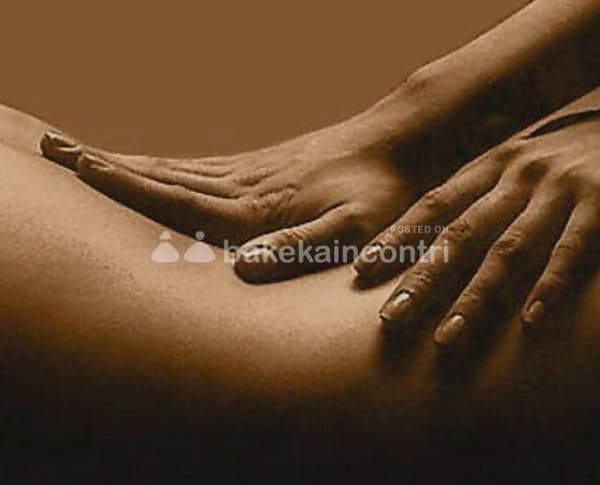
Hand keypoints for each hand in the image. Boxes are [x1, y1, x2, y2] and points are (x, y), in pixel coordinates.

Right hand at [40, 111, 418, 282]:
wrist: (395, 142)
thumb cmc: (380, 191)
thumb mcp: (353, 228)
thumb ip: (301, 245)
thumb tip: (246, 268)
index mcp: (256, 209)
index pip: (176, 196)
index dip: (126, 184)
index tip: (78, 167)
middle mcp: (243, 187)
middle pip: (162, 177)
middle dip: (106, 166)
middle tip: (54, 151)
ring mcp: (251, 174)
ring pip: (175, 171)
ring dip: (126, 165)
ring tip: (83, 157)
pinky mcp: (262, 167)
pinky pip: (202, 168)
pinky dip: (165, 169)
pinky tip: (151, 169)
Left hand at [353, 109, 599, 345]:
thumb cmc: (560, 155)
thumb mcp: (513, 164)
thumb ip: (476, 195)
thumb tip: (427, 235)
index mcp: (489, 165)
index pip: (432, 205)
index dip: (396, 237)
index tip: (361, 270)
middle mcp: (517, 176)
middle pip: (460, 234)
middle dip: (422, 278)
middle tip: (390, 318)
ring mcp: (559, 190)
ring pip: (508, 249)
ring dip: (474, 296)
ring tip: (446, 336)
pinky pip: (571, 251)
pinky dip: (549, 286)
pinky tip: (529, 322)